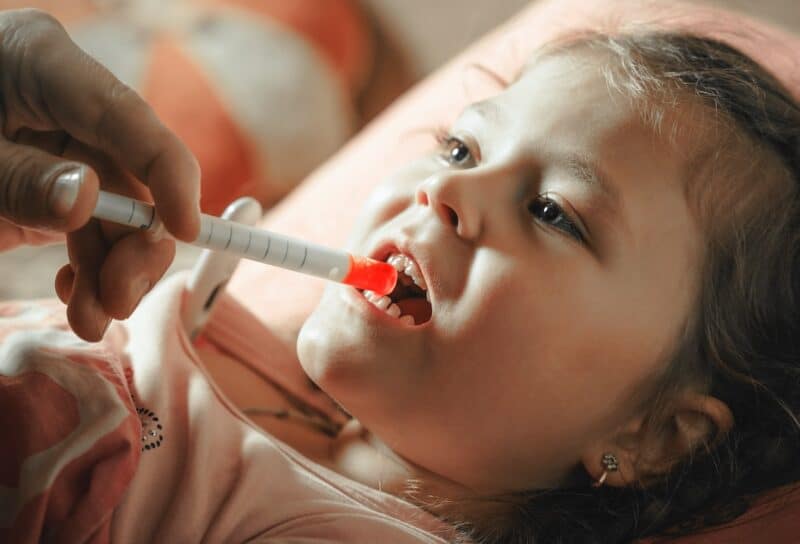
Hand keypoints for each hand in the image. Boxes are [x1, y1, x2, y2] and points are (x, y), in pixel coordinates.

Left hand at [0, 9, 200, 340]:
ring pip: (116, 217)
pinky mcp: (55, 189)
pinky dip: (90, 272)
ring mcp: (65, 153)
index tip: (186, 229)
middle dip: (135, 245)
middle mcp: (68, 110)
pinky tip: (77, 297)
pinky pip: (90, 232)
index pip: (127, 116)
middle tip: (120, 297)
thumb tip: (86, 201)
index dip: (167, 172)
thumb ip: (17, 177)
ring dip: (112, 274)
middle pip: (132, 178)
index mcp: (43, 66)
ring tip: (91, 319)